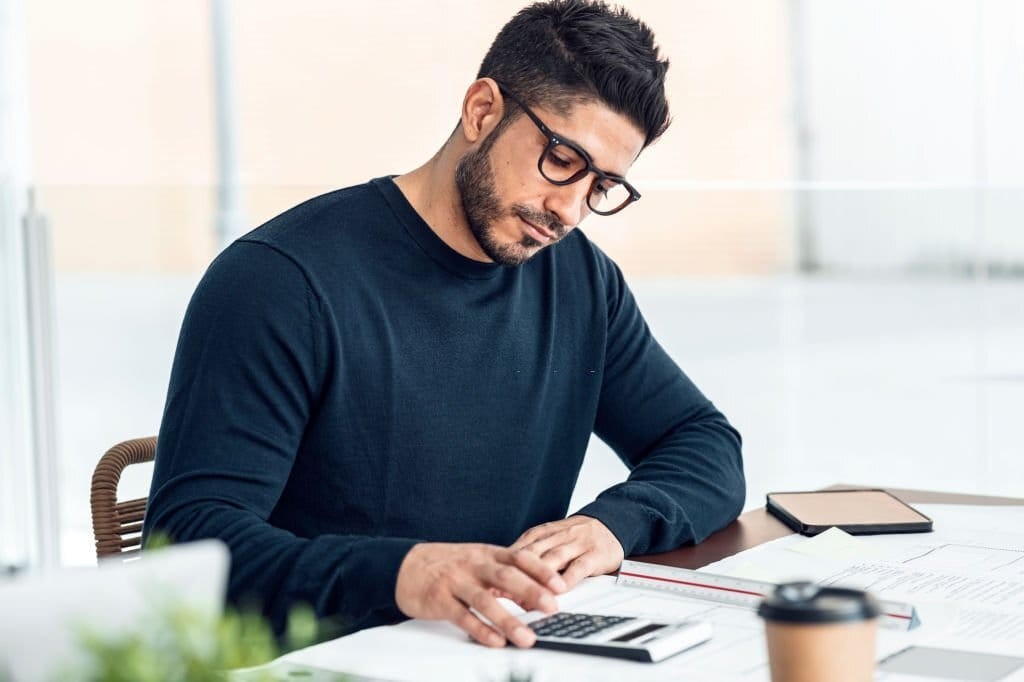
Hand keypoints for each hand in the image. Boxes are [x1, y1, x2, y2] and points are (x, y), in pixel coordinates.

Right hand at [395, 542, 566, 647]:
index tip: (560, 585)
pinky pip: (463, 616)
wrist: (406, 565)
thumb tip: (535, 596)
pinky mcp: (440, 600)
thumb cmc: (449, 564)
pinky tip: (495, 641)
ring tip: (526, 637)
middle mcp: (474, 565)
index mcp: (487, 553)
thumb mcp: (479, 563)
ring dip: (508, 620)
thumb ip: (506, 578)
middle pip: (506, 576)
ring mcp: (456, 582)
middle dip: (531, 591)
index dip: (541, 571)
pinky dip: (480, 630)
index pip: (519, 558)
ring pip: (485, 600)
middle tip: (551, 608)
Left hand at [511, 516, 623, 589]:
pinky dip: (568, 579)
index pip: (520, 547)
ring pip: (554, 558)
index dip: (505, 565)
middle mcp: (558, 535)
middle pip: (534, 553)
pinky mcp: (594, 554)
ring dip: (540, 577)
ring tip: (529, 595)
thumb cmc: (575, 537)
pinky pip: (579, 566)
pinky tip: (560, 591)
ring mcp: (576, 544)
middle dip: (518, 573)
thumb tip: (503, 573)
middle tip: (503, 592)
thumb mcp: (550, 538)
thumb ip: (531, 553)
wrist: (610, 523)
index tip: (492, 581)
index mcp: (543, 532)